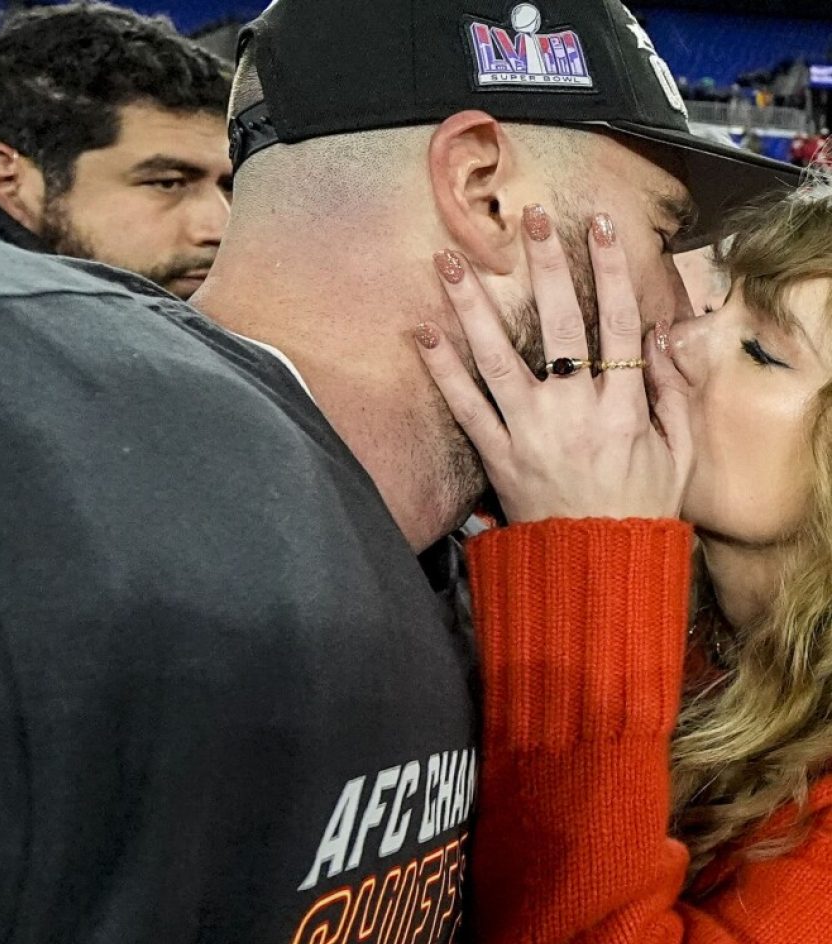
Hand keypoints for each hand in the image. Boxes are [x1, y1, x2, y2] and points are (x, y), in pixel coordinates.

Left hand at [415, 207, 692, 523]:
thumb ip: (672, 394)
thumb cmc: (639, 509)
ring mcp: (529, 433)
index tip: (597, 225)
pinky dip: (442, 371)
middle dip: (546, 267)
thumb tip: (662, 336)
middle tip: (529, 218)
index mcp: (624, 408)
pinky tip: (422, 333)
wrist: (595, 567)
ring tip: (451, 261)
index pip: (619, 323)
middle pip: (560, 325)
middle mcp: (574, 412)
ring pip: (499, 359)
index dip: (610, 270)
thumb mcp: (679, 453)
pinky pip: (465, 408)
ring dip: (473, 307)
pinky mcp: (496, 456)